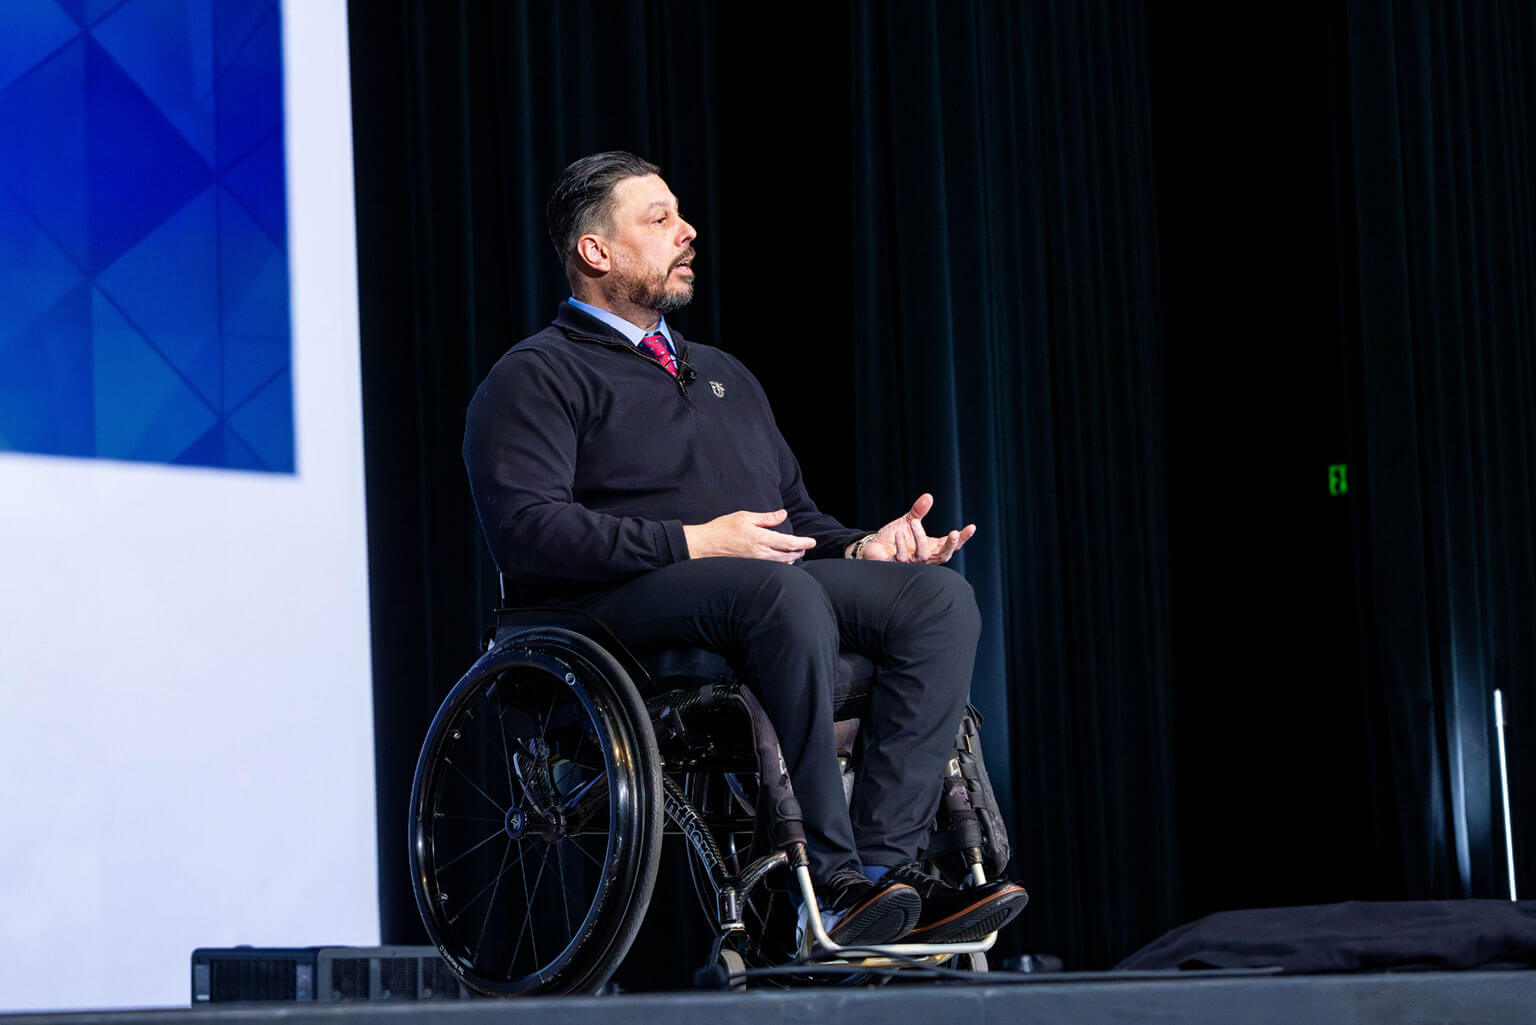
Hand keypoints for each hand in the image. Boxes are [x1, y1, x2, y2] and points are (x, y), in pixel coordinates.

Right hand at [683, 509, 815, 562]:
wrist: (704, 546)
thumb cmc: (722, 529)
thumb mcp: (744, 517)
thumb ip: (766, 518)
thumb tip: (783, 514)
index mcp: (761, 538)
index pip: (789, 542)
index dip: (803, 543)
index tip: (812, 542)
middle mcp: (761, 553)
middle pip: (788, 555)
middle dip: (799, 551)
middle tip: (806, 547)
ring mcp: (756, 562)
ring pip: (781, 564)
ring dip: (791, 559)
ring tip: (796, 554)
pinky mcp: (750, 567)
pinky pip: (771, 567)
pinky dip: (780, 564)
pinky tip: (780, 561)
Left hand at [854, 493, 974, 563]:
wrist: (873, 548)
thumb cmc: (893, 537)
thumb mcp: (908, 521)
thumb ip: (918, 511)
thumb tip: (929, 496)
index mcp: (931, 547)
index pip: (951, 545)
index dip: (962, 538)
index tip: (972, 527)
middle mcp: (924, 557)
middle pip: (943, 556)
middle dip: (950, 546)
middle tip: (954, 533)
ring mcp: (912, 563)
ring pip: (923, 555)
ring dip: (920, 538)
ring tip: (914, 522)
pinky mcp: (897, 566)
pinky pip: (902, 557)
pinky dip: (902, 544)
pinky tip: (899, 533)